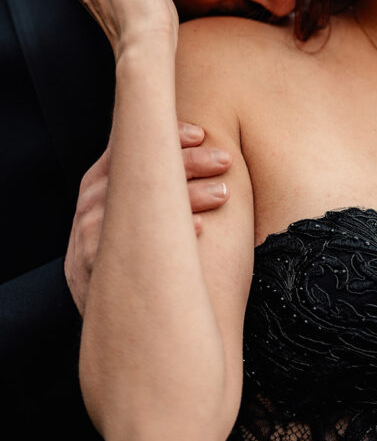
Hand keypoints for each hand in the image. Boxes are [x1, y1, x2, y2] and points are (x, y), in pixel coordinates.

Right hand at [65, 121, 230, 314]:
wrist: (100, 306)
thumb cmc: (124, 245)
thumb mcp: (119, 206)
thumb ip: (142, 177)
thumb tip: (187, 141)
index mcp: (99, 181)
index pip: (131, 146)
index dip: (167, 136)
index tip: (201, 134)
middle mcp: (92, 202)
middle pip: (141, 170)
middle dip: (188, 161)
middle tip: (224, 160)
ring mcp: (89, 232)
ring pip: (141, 201)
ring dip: (187, 194)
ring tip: (222, 193)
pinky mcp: (91, 264)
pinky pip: (133, 244)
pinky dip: (169, 233)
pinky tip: (197, 227)